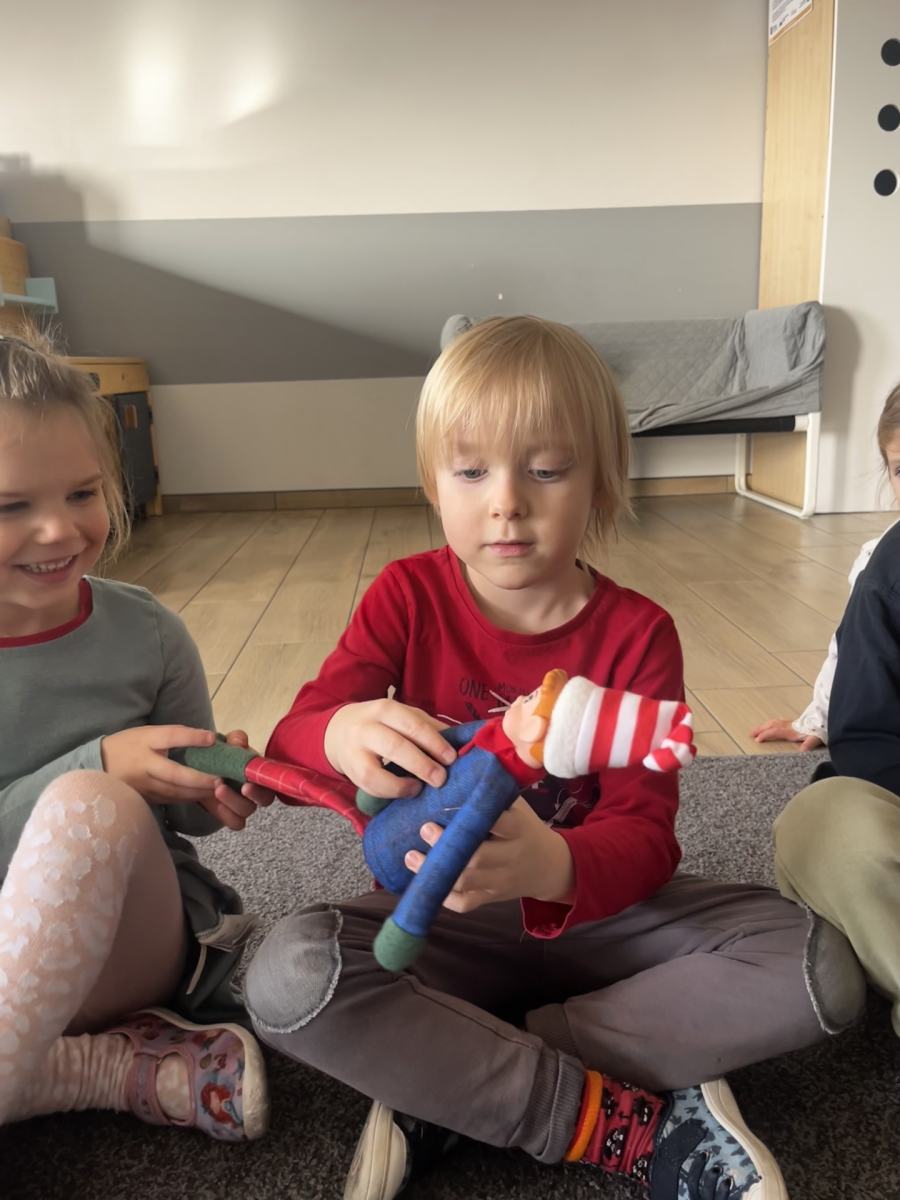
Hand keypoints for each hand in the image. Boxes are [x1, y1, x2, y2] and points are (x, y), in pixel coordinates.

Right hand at [101, 726, 272, 829]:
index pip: (171, 737)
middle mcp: (145, 766)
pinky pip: (171, 799)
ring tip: (219, 789)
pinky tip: (202, 796)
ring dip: (198, 791)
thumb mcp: (149, 733)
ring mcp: (145, 786)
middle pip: (176, 774)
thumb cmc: (129, 744)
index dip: (192, 738)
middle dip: (201, 779)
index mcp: (146, 743)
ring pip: (176, 791)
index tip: (211, 738)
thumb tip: (207, 739)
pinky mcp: (145, 798)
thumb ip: (176, 736)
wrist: (98, 764)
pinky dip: (188, 798)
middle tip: (223, 779)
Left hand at [207, 729, 275, 830]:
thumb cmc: (223, 755)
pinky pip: (237, 823)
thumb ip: (235, 739)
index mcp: (262, 772)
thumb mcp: (228, 743)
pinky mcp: (232, 815)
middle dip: (252, 794)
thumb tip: (239, 742)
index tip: (248, 781)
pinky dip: (227, 817)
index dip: (266, 782)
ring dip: (232, 801)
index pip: (273, 780)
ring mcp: (245, 804)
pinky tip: (216, 805)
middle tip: (231, 786)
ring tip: (217, 788)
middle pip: (265, 800)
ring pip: (247, 811)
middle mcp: (258, 790)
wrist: (203, 769)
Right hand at [324, 699, 455, 799]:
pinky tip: (406, 790)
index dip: (434, 742)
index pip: (413, 725)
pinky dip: (390, 792)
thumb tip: (460, 741)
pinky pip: (369, 786)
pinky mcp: (350, 772)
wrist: (338, 731)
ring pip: (375, 772)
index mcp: (386, 709)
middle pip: (395, 746)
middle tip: (441, 778)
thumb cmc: (381, 725)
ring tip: (420, 788)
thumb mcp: (402, 716)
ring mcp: (355, 752)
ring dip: (402, 785)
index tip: (452, 758)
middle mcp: (367, 728)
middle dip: (422, 765)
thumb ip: (427, 726)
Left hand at [404, 797, 574, 912]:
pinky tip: (425, 881)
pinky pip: (465, 904)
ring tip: (411, 857)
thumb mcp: (518, 808)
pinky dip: (444, 896)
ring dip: (436, 871)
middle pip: (478, 858)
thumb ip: (494, 792)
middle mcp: (511, 858)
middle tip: (424, 829)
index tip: (447, 807)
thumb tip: (459, 762)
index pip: (499, 824)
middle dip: (447, 846)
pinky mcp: (491, 898)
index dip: (474, 817)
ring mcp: (500, 882)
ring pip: (467, 883)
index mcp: (519, 830)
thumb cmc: (525, 828)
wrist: (549, 866)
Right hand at [750, 718, 823, 751]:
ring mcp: (791, 723)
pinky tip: (771, 726)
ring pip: (774, 722)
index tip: (756, 740)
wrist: (826, 717)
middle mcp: (790, 726)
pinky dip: (771, 724)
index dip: (765, 735)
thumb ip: (809, 743)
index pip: (775, 731)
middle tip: (750, 734)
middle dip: (760, 729)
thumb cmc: (821, 729)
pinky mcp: (794, 723)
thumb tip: (802, 750)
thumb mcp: (817, 738)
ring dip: (764, 726)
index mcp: (793, 730)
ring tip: (756, 730)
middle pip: (771, 725)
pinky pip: (779, 722)